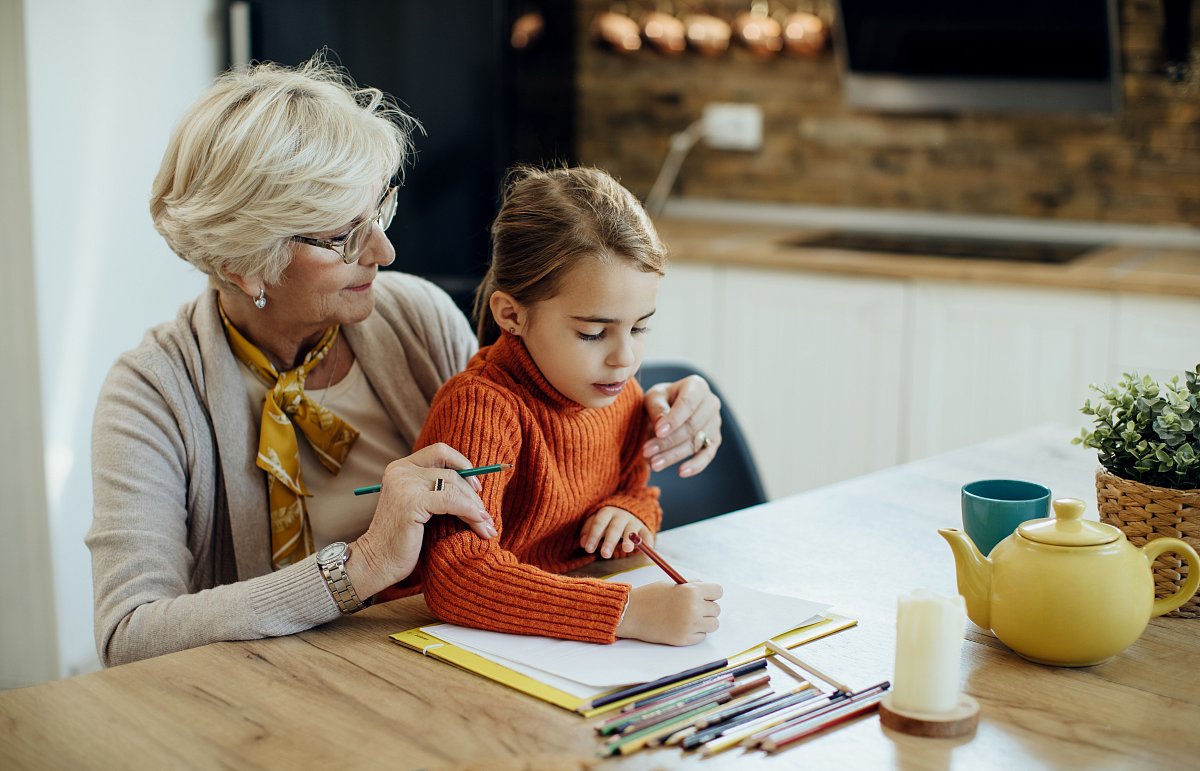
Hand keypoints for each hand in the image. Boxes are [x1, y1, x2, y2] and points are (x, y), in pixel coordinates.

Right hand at [349, 443, 496, 597]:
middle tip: (486, 516)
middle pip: (451, 471)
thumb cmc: (402, 539)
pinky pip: (451, 501)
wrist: (377, 562)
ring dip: (476, 507)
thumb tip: (476, 484)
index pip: (441, 451)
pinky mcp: (411, 502)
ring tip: (487, 526)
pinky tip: (480, 525)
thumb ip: (436, 489)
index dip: (463, 465)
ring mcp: (404, 485)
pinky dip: (470, 512)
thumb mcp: (419, 506)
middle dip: (474, 494)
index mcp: (401, 467)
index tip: (477, 487)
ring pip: (454, 486)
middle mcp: (401, 471)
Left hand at [580, 506, 651, 558]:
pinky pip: (647, 534)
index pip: (599, 523)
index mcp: (607, 512)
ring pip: (631, 530)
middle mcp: (621, 515)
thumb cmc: (608, 520)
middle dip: (610, 541)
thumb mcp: (597, 521)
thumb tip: (583, 544)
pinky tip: (646, 549)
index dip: (593, 536)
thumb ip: (588, 531)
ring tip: (626, 549)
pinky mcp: (644, 528)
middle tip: (604, 554)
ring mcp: (634, 521)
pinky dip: (647, 541)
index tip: (588, 549)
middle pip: (615, 528)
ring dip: (629, 540)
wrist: (629, 508)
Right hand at [616, 581, 722, 645]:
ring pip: (713, 625)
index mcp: (691, 591)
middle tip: (691, 608)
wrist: (630, 614)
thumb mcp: (672, 585)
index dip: (711, 593)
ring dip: (704, 622)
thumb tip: (707, 591)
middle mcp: (694, 608)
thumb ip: (691, 587)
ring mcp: (690, 625)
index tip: (704, 596)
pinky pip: (702, 636)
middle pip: (716, 609)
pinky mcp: (684, 639)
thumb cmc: (650, 597)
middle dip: (706, 608)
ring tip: (688, 618)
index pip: (718, 591)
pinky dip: (695, 633)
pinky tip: (681, 627)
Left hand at [642, 375, 721, 476]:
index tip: (658, 431)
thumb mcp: (654, 397)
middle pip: (691, 426)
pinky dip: (696, 465)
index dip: (673, 419)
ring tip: (653, 464)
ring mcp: (715, 423)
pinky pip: (707, 455)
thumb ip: (657, 408)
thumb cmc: (661, 399)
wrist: (669, 407)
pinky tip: (681, 472)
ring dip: (673, 455)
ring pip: (695, 442)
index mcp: (697, 386)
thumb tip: (662, 425)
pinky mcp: (714, 440)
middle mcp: (711, 403)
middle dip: (668, 441)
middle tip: (646, 451)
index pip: (688, 404)